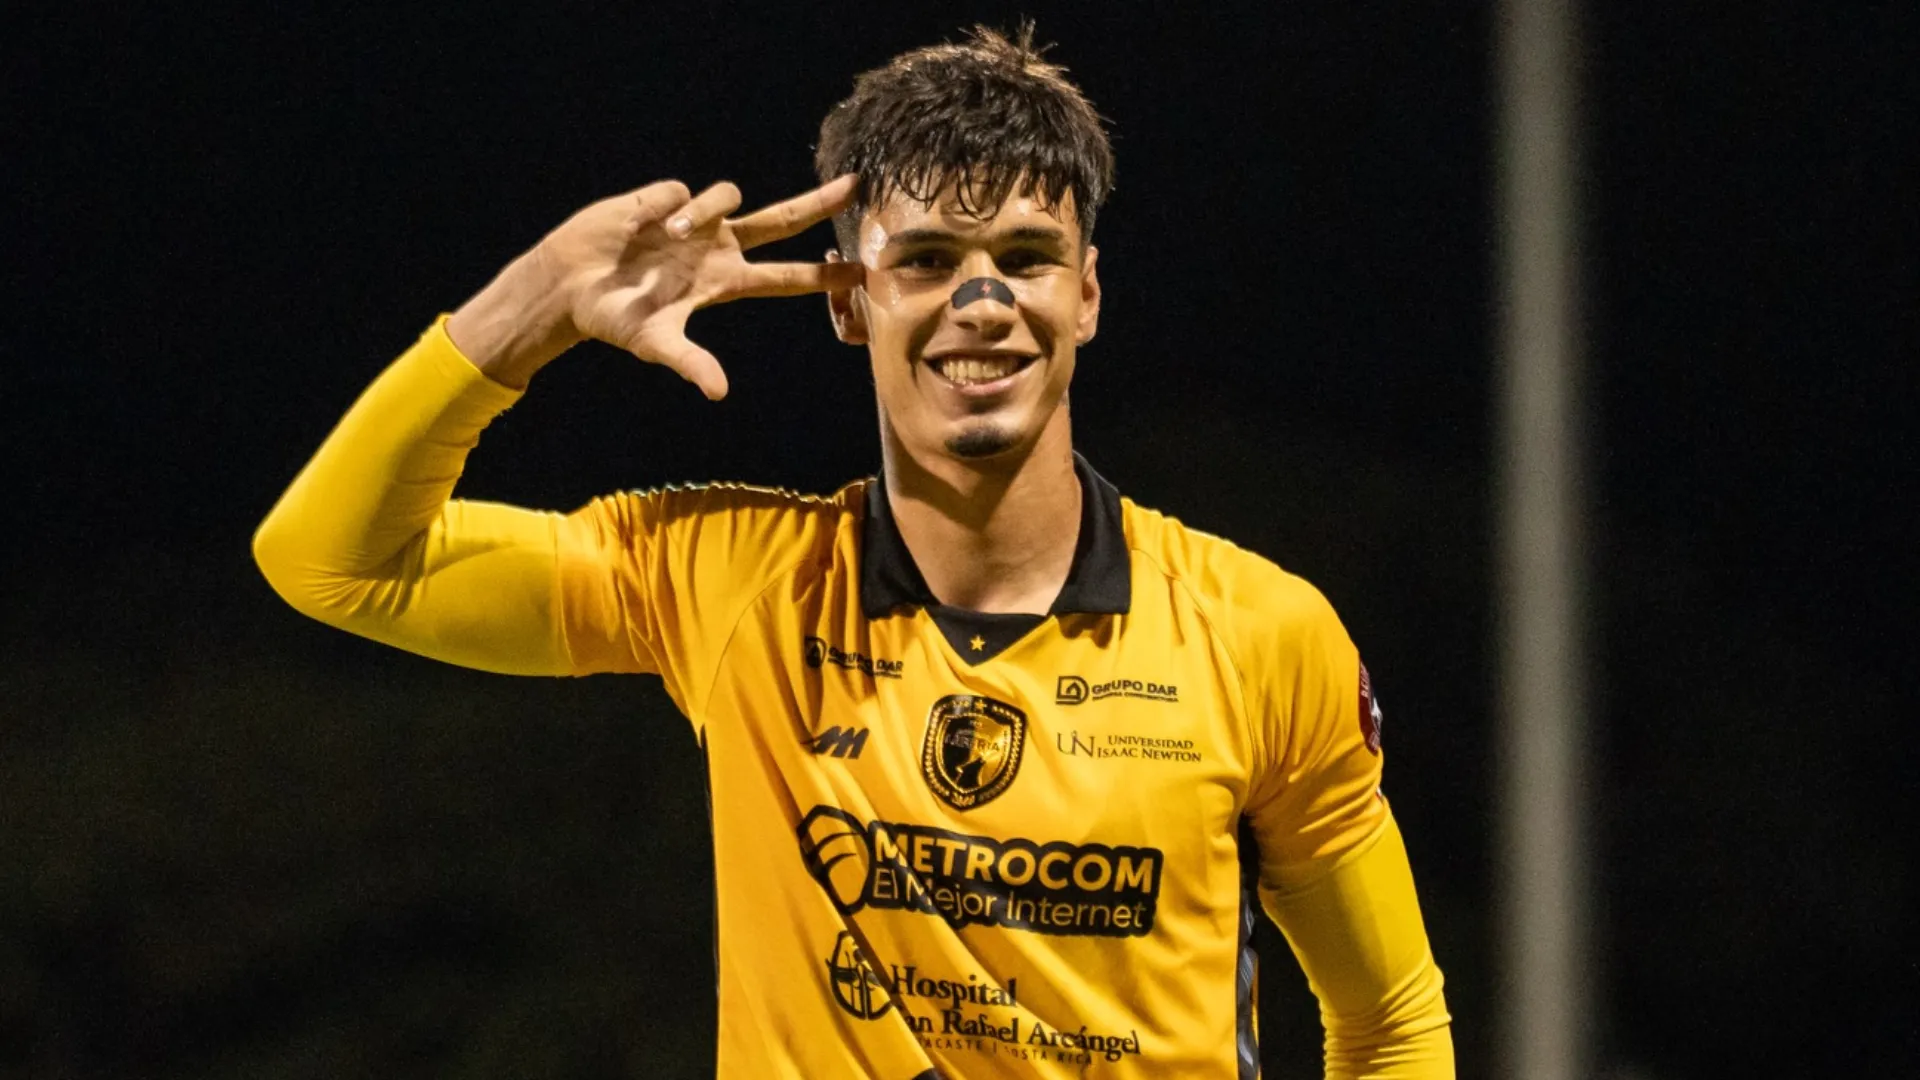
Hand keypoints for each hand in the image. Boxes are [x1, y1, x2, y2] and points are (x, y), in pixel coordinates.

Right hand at [450, 176, 860, 395]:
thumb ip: (690, 362)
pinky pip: (681, 192)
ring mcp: (696, 221)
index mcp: (724, 283)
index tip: (862, 271)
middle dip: (817, 203)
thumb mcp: (654, 342)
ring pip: (726, 196)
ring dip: (702, 211)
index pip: (785, 278)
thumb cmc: (613, 318)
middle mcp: (719, 248)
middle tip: (855, 186)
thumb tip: (720, 392)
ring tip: (663, 232)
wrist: (569, 283)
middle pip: (781, 221)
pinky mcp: (667, 197)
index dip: (822, 276)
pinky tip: (638, 223)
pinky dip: (663, 207)